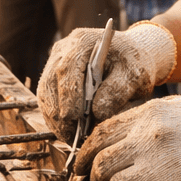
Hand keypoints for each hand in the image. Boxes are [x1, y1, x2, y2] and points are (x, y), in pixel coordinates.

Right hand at [37, 22, 175, 140]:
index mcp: (81, 41)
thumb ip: (117, 91)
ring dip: (55, 119)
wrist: (129, 55)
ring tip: (70, 139)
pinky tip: (68, 132)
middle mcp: (62, 50)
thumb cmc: (133, 63)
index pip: (67, 69)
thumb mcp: (134, 74)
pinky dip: (56, 118)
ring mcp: (54, 63)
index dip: (69, 95)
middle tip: (72, 137)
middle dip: (60, 113)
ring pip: (45, 94)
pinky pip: (48, 100)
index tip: (76, 118)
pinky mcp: (53, 78)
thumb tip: (96, 112)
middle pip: (50, 84)